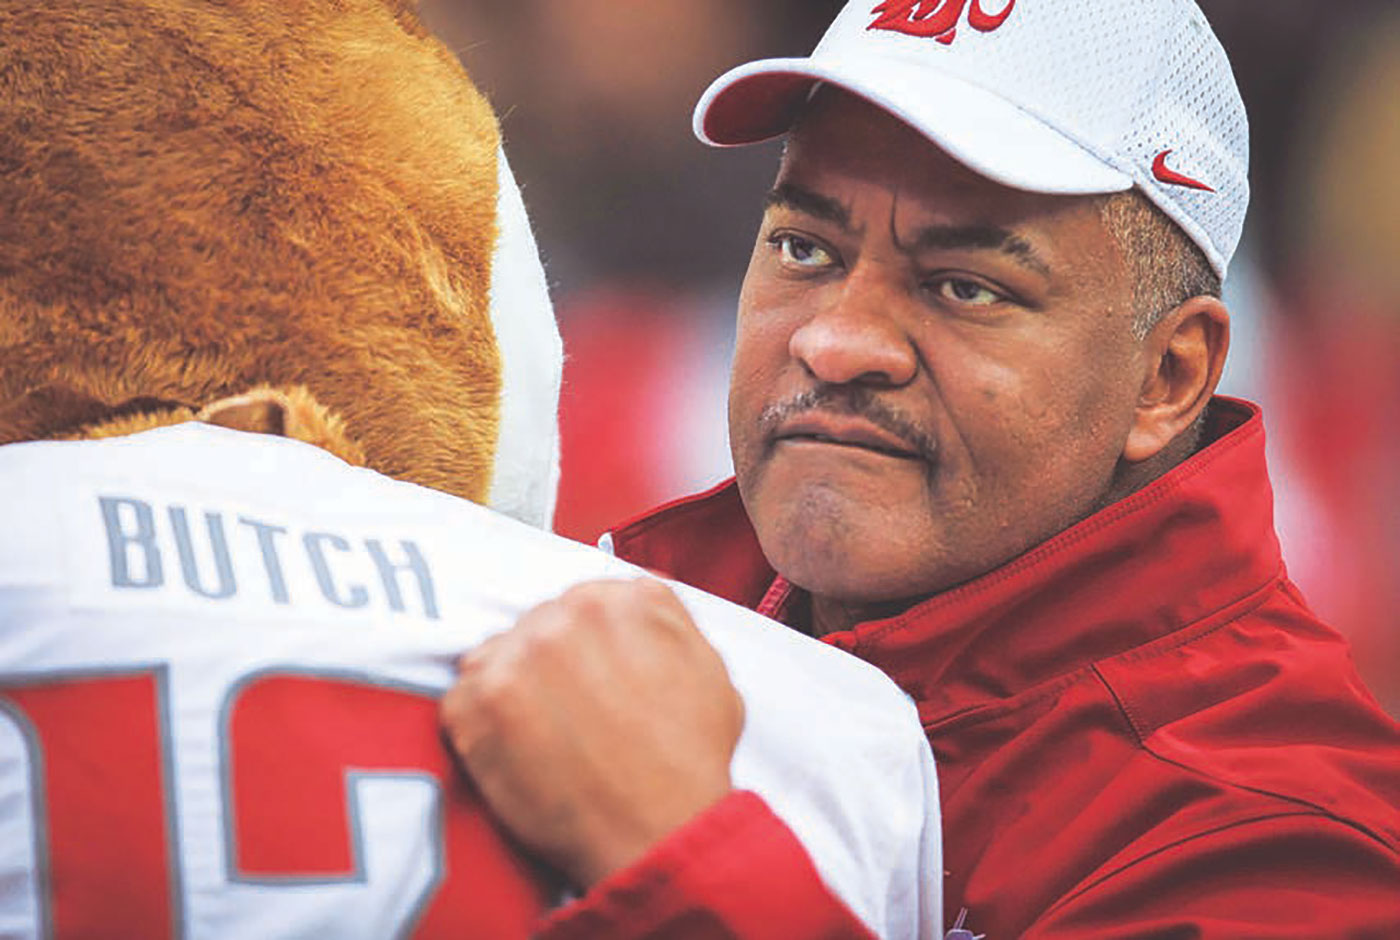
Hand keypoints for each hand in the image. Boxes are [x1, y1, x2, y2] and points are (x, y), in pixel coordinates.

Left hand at [440, 578, 743, 887]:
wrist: (660, 833)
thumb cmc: (688, 761)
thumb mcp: (709, 667)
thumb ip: (667, 619)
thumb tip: (636, 599)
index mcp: (620, 600)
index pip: (581, 602)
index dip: (585, 645)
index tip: (587, 673)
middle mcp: (563, 618)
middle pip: (536, 626)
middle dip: (549, 664)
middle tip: (570, 712)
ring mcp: (515, 659)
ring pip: (495, 656)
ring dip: (511, 686)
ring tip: (543, 733)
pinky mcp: (477, 706)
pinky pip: (461, 697)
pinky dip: (479, 724)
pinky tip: (516, 750)